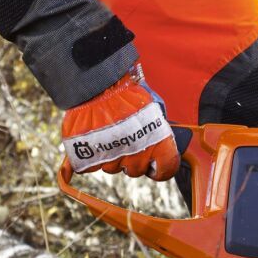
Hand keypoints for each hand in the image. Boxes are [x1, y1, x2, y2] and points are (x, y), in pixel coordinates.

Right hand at [61, 68, 178, 179]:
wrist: (98, 86)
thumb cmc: (127, 93)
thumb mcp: (152, 106)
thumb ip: (157, 126)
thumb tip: (159, 135)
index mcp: (158, 144)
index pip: (167, 169)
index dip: (161, 168)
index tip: (156, 164)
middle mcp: (137, 157)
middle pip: (136, 170)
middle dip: (132, 158)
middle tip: (126, 139)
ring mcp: (113, 161)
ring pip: (113, 168)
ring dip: (112, 155)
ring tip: (108, 134)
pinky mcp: (90, 160)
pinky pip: (92, 165)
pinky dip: (91, 155)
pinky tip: (92, 139)